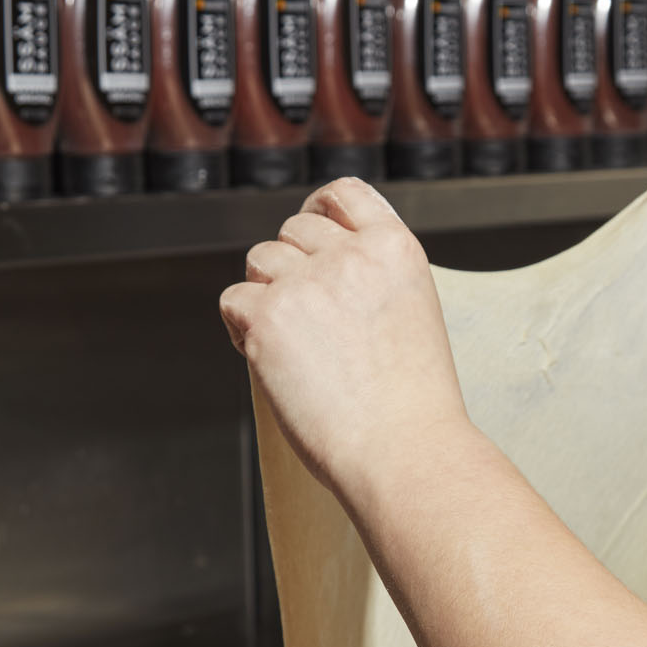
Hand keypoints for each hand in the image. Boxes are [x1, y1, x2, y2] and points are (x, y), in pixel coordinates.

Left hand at [220, 178, 469, 499]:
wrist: (404, 451)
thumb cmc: (412, 406)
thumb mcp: (411, 316)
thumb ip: (371, 282)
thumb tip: (315, 271)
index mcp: (396, 249)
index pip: (343, 195)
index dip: (318, 210)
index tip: (309, 232)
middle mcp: (350, 255)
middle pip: (292, 231)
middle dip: (290, 265)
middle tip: (305, 317)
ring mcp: (306, 283)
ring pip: (259, 261)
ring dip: (265, 294)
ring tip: (294, 345)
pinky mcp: (268, 318)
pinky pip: (234, 301)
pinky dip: (244, 328)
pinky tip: (272, 359)